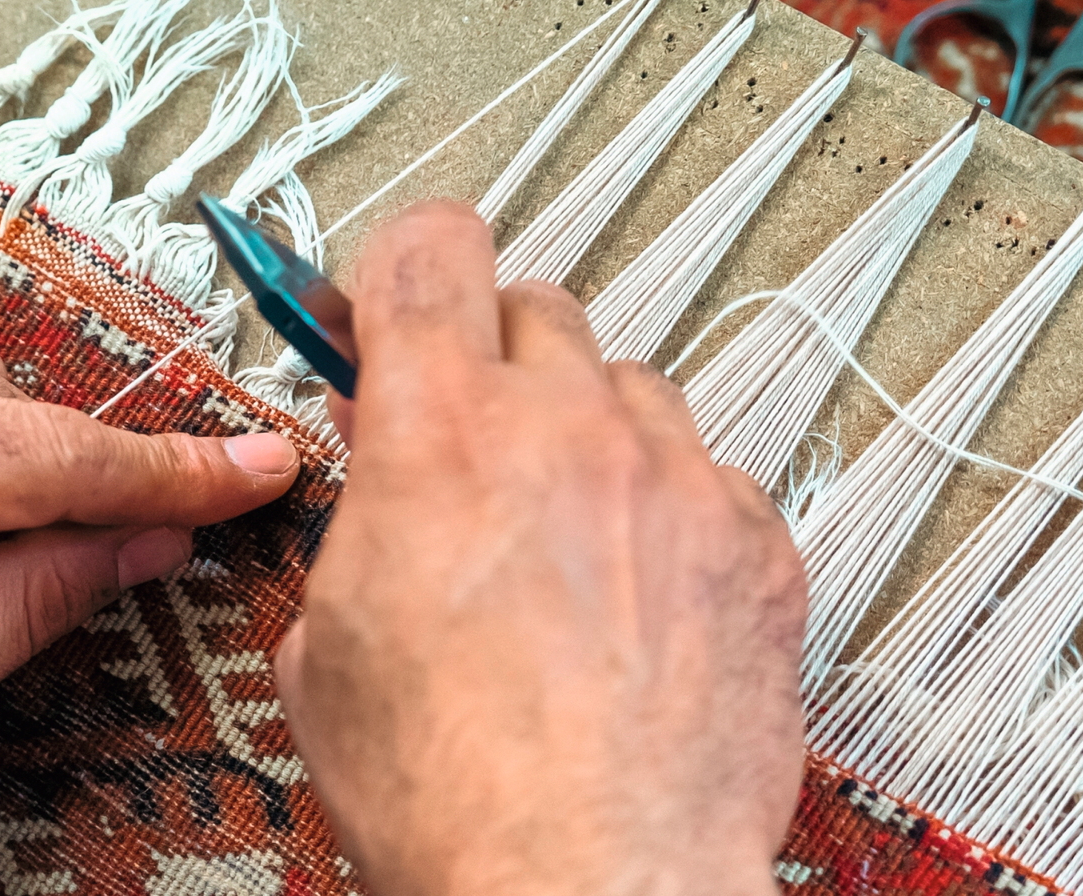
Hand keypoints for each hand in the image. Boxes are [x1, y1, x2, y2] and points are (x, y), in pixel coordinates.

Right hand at [272, 203, 806, 895]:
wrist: (590, 888)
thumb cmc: (459, 799)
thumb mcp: (325, 649)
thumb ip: (357, 526)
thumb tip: (375, 494)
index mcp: (442, 433)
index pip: (429, 249)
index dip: (403, 264)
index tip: (396, 297)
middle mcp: (569, 432)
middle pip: (536, 305)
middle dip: (493, 359)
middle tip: (471, 435)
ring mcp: (678, 483)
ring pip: (631, 389)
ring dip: (588, 436)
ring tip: (564, 537)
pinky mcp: (757, 548)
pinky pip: (712, 480)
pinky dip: (673, 516)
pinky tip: (640, 598)